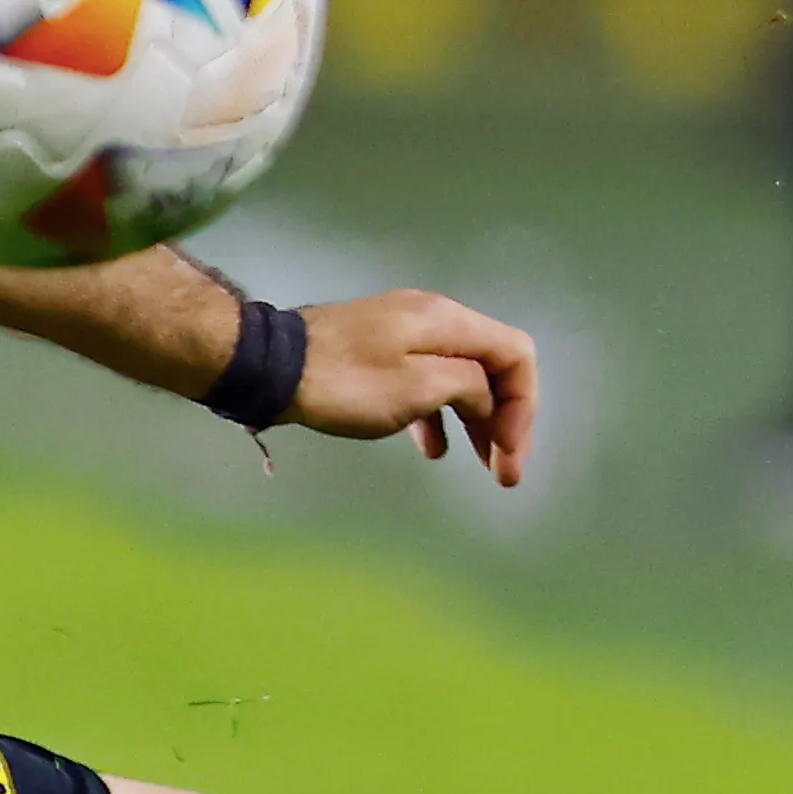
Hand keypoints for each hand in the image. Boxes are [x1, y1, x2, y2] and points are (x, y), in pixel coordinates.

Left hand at [296, 288, 539, 486]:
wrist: (270, 366)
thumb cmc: (346, 382)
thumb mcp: (416, 388)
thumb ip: (466, 387)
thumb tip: (484, 398)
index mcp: (448, 321)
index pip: (516, 355)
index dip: (523, 405)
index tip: (508, 451)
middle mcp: (434, 320)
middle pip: (492, 368)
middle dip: (505, 420)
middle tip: (504, 473)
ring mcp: (405, 334)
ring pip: (461, 378)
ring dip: (476, 421)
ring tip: (480, 465)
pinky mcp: (380, 352)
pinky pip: (428, 382)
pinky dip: (440, 415)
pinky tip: (432, 448)